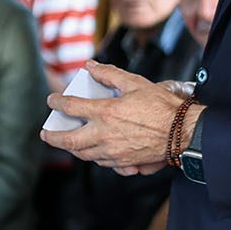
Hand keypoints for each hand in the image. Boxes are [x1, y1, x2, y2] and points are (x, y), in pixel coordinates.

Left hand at [41, 62, 190, 174]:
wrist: (184, 132)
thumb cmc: (162, 106)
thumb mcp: (135, 83)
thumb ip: (109, 75)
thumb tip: (90, 67)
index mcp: (106, 113)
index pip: (71, 107)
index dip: (57, 102)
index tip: (52, 100)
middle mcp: (105, 135)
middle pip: (69, 140)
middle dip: (53, 137)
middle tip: (46, 133)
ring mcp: (114, 152)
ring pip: (84, 154)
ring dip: (72, 148)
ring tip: (66, 142)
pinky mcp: (124, 163)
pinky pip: (102, 162)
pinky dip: (93, 156)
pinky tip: (92, 151)